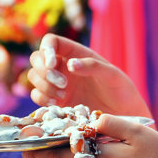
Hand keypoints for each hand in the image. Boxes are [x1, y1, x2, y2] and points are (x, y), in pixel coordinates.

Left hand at [24, 114, 157, 157]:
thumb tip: (90, 120)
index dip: (40, 150)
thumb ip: (110, 122)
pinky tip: (115, 156)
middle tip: (50, 138)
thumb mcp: (138, 132)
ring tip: (96, 141)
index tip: (22, 147)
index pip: (59, 155)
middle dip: (62, 148)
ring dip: (86, 155)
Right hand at [27, 34, 150, 117]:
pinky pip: (37, 95)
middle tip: (63, 84)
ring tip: (63, 95)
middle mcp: (64, 66)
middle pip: (37, 58)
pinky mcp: (56, 100)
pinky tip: (56, 103)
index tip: (53, 64)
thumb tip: (70, 64)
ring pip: (34, 76)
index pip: (52, 41)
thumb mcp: (112, 75)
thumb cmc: (122, 90)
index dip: (46, 49)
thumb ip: (93, 67)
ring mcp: (58, 83)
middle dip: (44, 70)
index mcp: (77, 53)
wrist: (123, 115)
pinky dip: (41, 97)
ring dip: (44, 85)